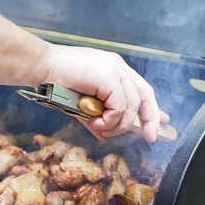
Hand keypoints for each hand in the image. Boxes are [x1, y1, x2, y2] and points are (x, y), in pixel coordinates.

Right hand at [38, 44, 166, 142]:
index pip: (141, 89)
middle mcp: (119, 67)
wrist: (42, 67)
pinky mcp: (109, 77)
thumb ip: (96, 116)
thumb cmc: (56, 81)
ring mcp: (116, 70)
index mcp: (114, 68)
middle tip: (150, 137)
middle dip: (150, 119)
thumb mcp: (81, 102)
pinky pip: (119, 107)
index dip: (152, 107)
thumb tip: (104, 135)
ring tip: (98, 128)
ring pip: (130, 106)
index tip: (162, 122)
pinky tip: (95, 122)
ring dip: (116, 124)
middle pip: (145, 96)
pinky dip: (109, 120)